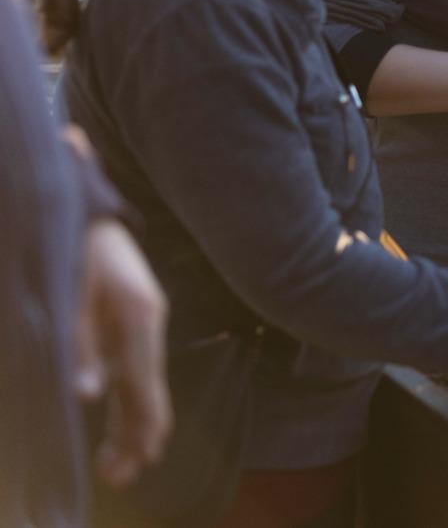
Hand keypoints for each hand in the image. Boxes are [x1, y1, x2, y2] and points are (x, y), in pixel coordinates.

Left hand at [77, 219, 171, 486]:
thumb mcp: (70, 290)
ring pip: (141, 382)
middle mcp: (148, 322)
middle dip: (136, 435)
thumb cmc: (72, 241)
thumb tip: (89, 396)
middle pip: (148, 389)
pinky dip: (127, 399)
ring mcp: (141, 320)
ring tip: (115, 461)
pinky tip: (115, 419)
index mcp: (140, 316)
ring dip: (130, 422)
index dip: (142, 427)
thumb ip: (79, 343)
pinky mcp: (128, 318)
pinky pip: (132, 368)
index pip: (146, 384)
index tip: (138, 462)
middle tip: (118, 476)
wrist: (83, 200)